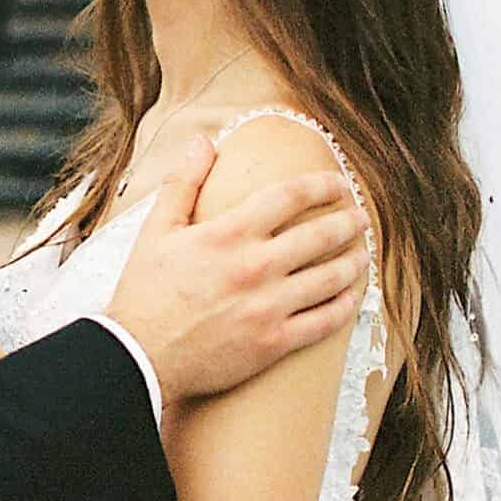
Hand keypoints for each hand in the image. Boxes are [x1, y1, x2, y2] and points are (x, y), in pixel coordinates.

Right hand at [103, 135, 367, 403]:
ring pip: (332, 278)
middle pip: (322, 234)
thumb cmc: (144, 294)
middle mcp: (255, 266)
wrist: (138, 359)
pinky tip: (350, 297)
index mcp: (229, 234)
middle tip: (361, 217)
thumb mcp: (156, 230)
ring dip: (354, 262)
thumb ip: (183, 183)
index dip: (323, 185)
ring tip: (362, 254)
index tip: (339, 183)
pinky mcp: (274, 342)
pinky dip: (345, 306)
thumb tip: (204, 142)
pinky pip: (325, 321)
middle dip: (350, 221)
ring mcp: (268, 306)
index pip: (290, 196)